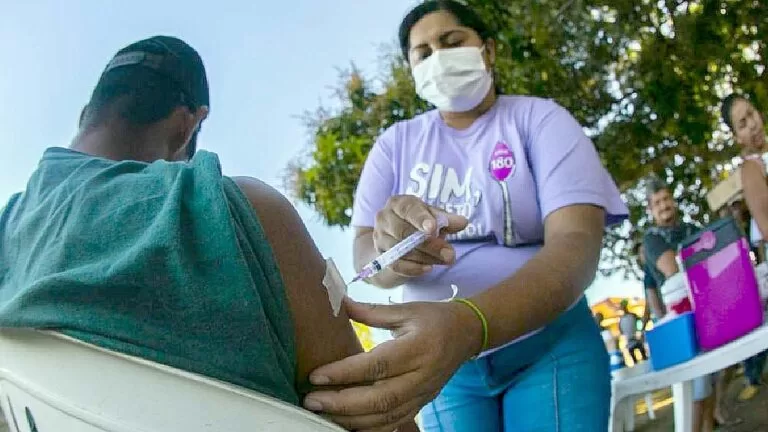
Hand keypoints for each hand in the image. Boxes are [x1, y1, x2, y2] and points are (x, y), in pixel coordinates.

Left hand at [303, 297, 481, 431]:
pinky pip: (394, 424)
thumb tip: (339, 303)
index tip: (316, 375)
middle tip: (311, 400)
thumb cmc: (435, 318)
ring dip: (351, 419)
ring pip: (386, 417)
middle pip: (380, 399)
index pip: (377, 365)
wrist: (467, 335)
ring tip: (322, 413)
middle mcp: (422, 376)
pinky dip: (369, 428)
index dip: (345, 373)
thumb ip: (371, 311)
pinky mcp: (421, 404)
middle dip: (341, 403)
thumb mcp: (406, 309)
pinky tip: (346, 424)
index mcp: (418, 348)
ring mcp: (423, 394)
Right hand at [374, 195, 467, 277]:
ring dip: (425, 258)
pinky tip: (428, 269)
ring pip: (401, 250)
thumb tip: (462, 222)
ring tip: (445, 261)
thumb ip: (446, 219)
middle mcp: (384, 218)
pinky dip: (413, 269)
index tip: (433, 228)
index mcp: (398, 203)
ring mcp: (380, 238)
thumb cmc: (418, 223)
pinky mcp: (381, 256)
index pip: (408, 209)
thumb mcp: (433, 217)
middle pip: (404, 232)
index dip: (421, 218)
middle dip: (429, 244)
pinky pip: (396, 265)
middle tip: (450, 254)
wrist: (396, 240)